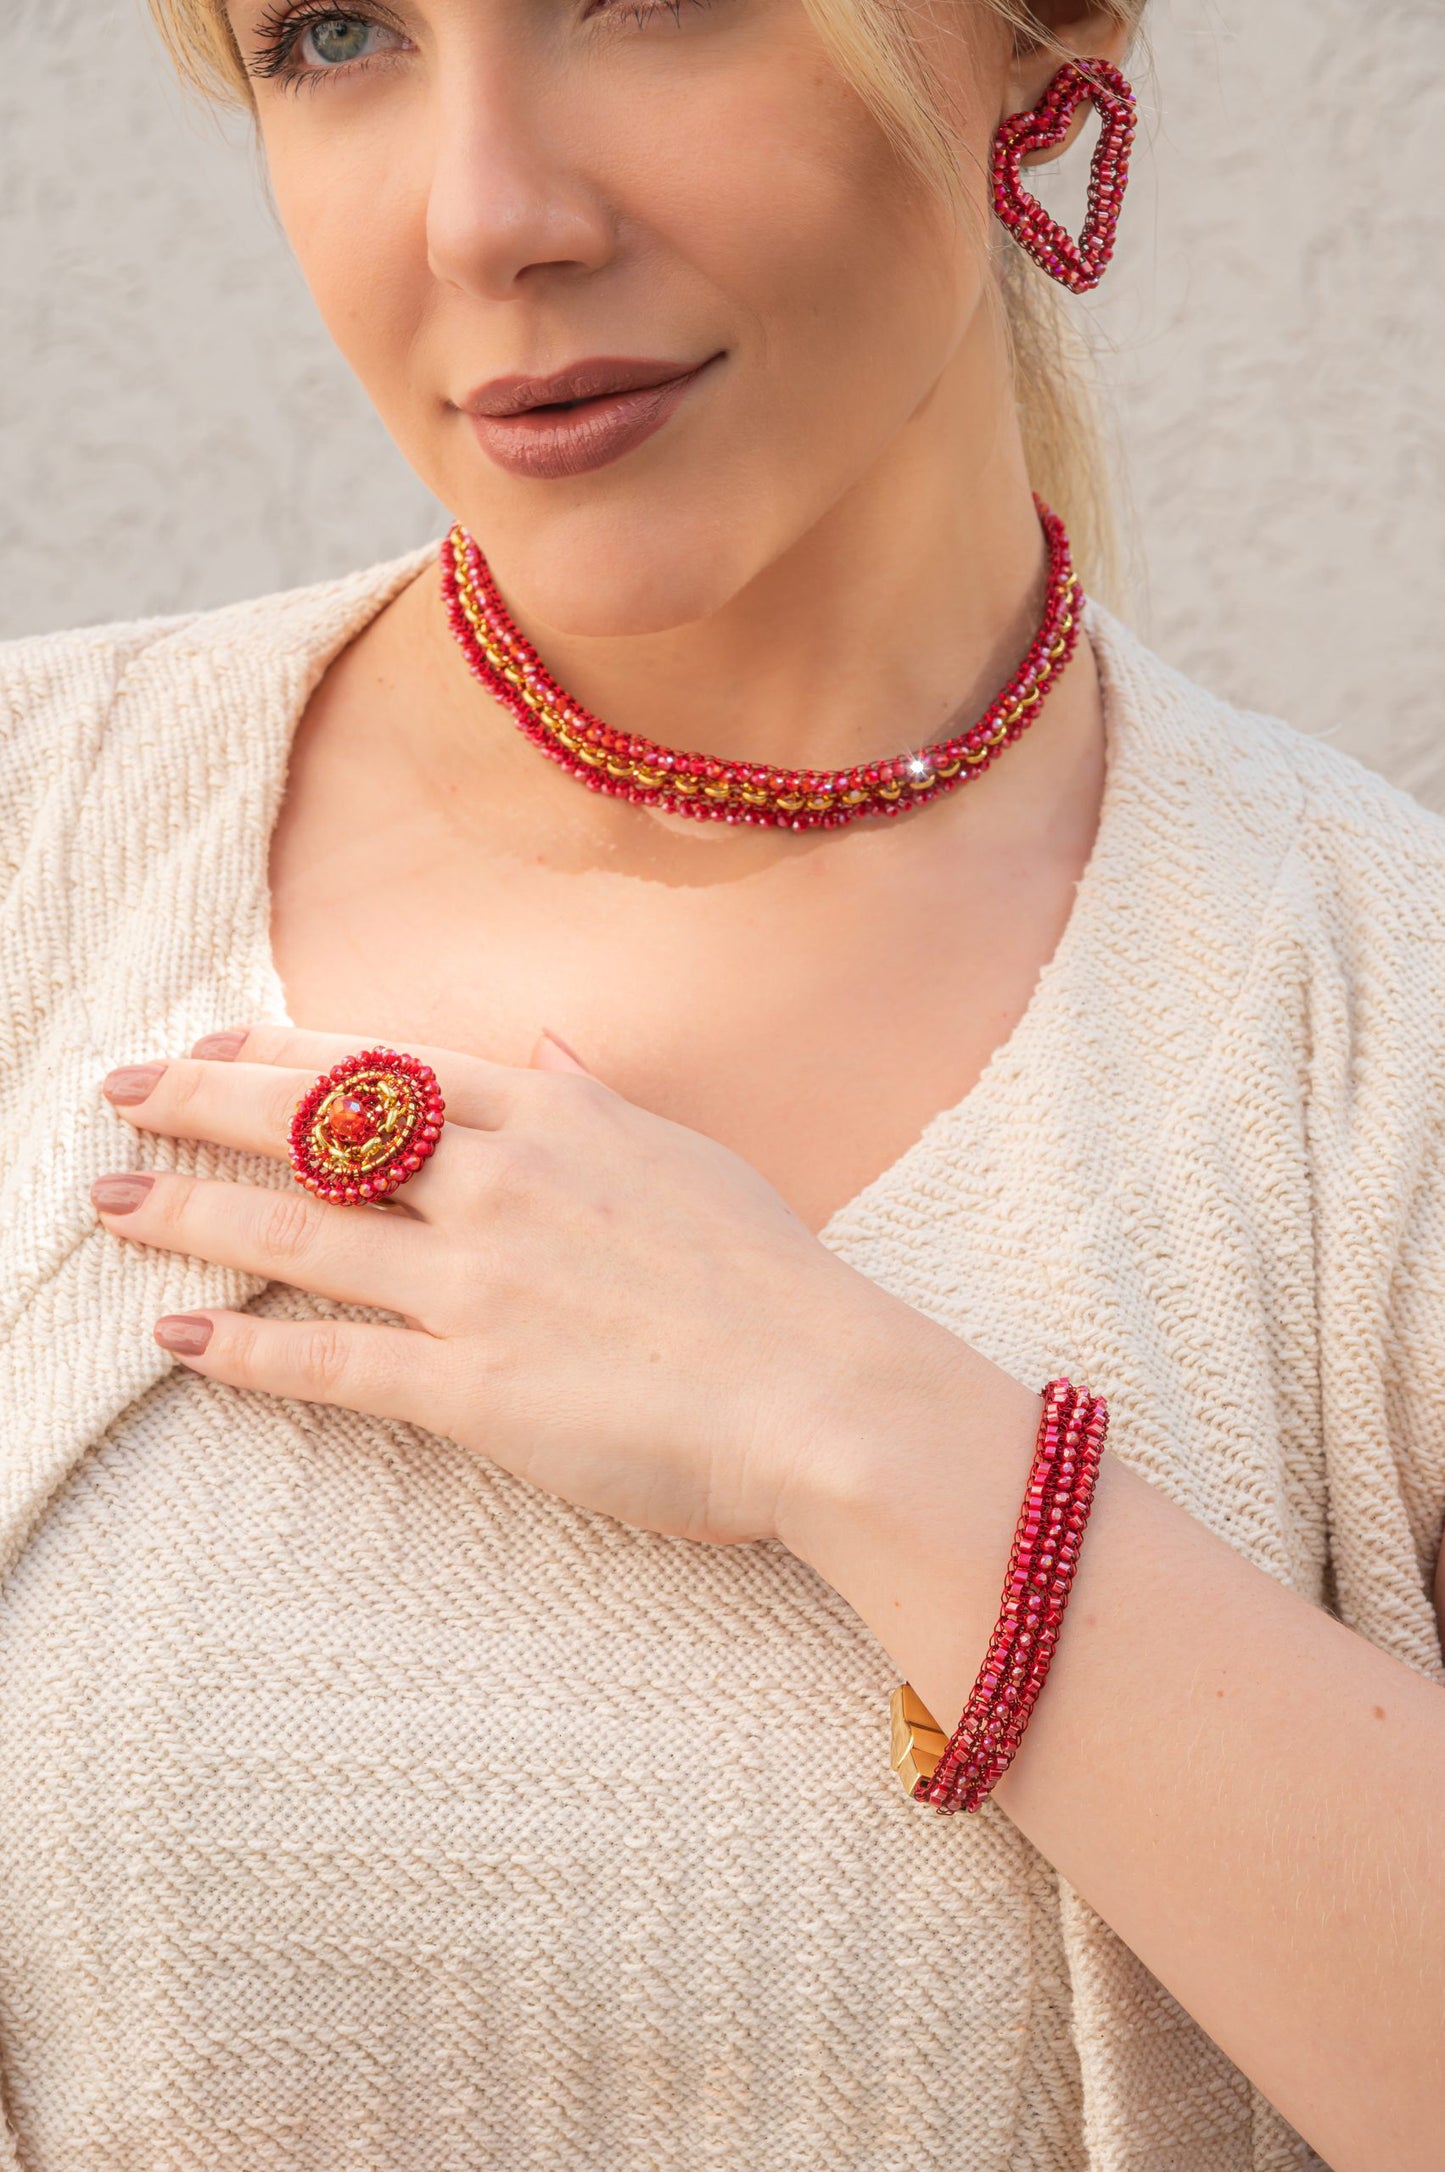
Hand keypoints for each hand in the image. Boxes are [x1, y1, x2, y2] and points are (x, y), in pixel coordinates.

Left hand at [92, 1025, 927, 1547]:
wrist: (825, 1393)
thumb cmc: (772, 1276)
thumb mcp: (687, 1157)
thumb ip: (597, 1101)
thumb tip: (545, 1048)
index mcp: (551, 1118)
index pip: (384, 1066)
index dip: (280, 1050)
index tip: (210, 1040)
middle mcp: (498, 1185)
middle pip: (314, 1128)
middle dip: (199, 1102)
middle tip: (119, 1090)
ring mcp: (477, 1285)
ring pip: (296, 1233)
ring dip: (187, 1211)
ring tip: (108, 1200)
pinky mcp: (473, 1389)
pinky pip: (331, 1361)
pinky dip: (245, 1347)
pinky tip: (179, 1335)